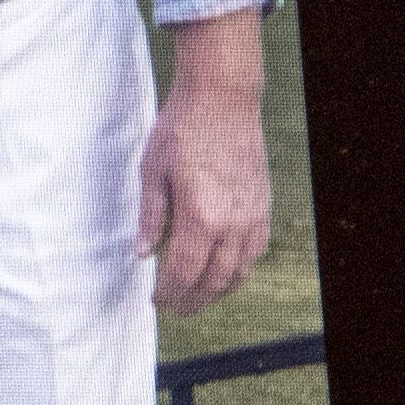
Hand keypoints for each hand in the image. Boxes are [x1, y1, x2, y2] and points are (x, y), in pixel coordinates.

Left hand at [137, 80, 271, 312]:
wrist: (223, 98)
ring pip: (240, 269)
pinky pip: (256, 249)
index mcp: (200, 216)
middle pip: (214, 279)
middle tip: (174, 306)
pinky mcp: (263, 204)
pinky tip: (226, 270)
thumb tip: (141, 253)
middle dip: (192, 299)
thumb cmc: (182, 129)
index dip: (170, 292)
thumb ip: (150, 217)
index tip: (156, 300)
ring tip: (197, 296)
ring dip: (218, 289)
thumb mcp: (152, 172)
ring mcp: (252, 214)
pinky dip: (241, 268)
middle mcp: (232, 222)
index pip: (185, 272)